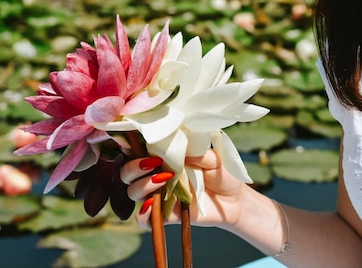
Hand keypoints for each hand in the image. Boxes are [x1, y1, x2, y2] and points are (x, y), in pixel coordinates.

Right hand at [121, 149, 248, 229]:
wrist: (234, 201)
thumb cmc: (222, 173)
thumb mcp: (213, 158)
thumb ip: (195, 153)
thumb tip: (178, 151)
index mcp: (163, 157)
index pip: (137, 150)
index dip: (129, 145)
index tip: (135, 142)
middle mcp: (155, 175)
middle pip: (127, 172)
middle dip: (134, 167)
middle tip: (153, 163)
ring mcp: (159, 195)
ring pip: (133, 191)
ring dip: (143, 184)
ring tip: (164, 179)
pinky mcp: (165, 215)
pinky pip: (143, 219)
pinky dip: (143, 213)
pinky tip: (152, 205)